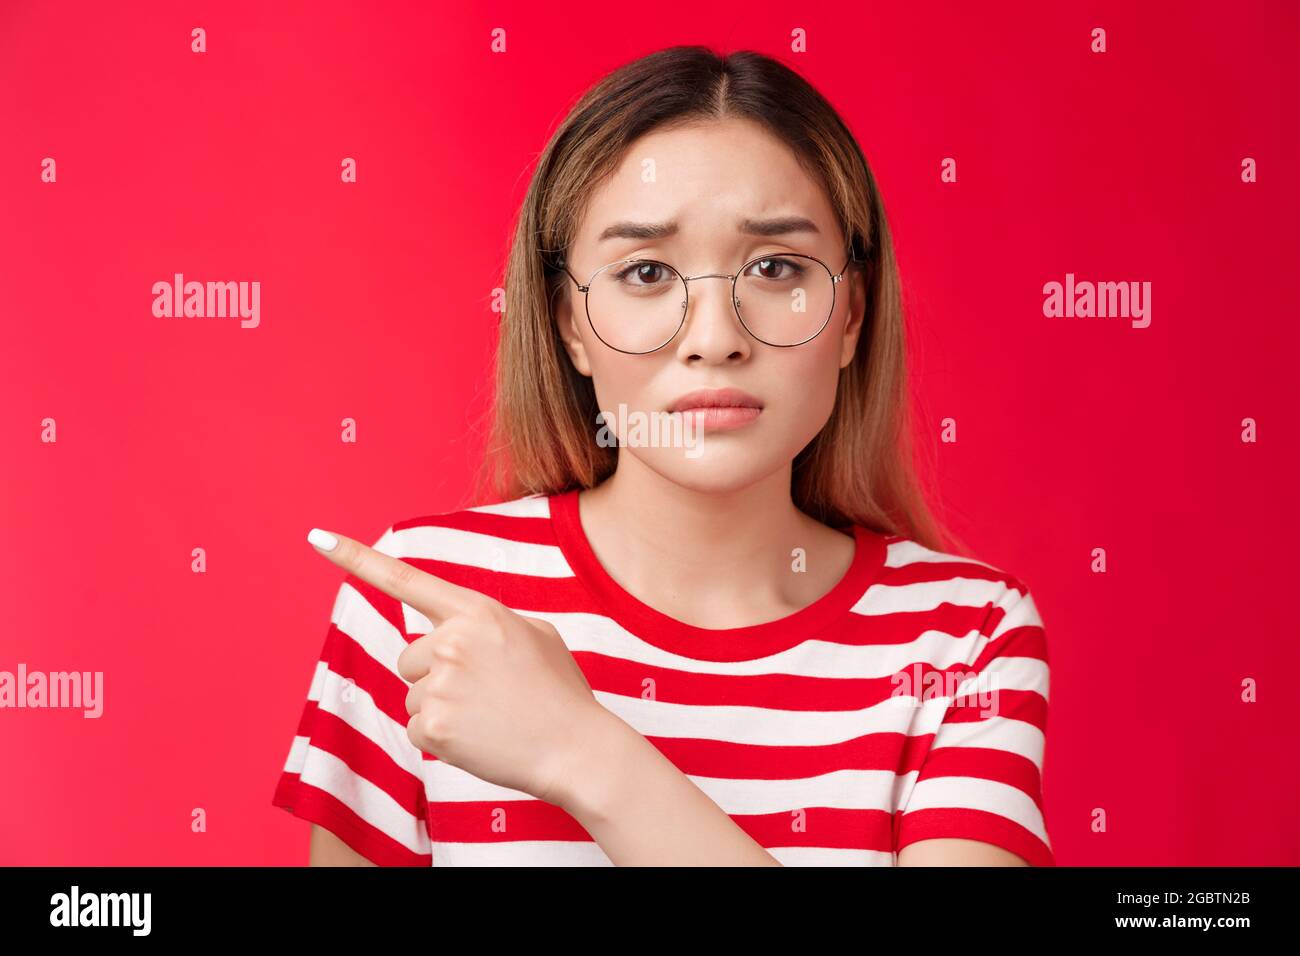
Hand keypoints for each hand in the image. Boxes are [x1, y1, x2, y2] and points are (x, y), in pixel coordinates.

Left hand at [306, 527, 606, 808]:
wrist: (577, 748)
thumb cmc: (559, 692)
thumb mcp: (534, 635)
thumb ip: (486, 624)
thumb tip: (451, 633)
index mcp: (476, 611)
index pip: (406, 580)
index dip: (356, 558)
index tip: (316, 537)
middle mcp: (451, 641)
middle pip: (409, 656)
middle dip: (435, 674)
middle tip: (485, 692)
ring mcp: (439, 684)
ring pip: (414, 695)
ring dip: (442, 708)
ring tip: (489, 716)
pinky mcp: (431, 726)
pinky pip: (415, 729)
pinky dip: (441, 738)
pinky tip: (478, 738)